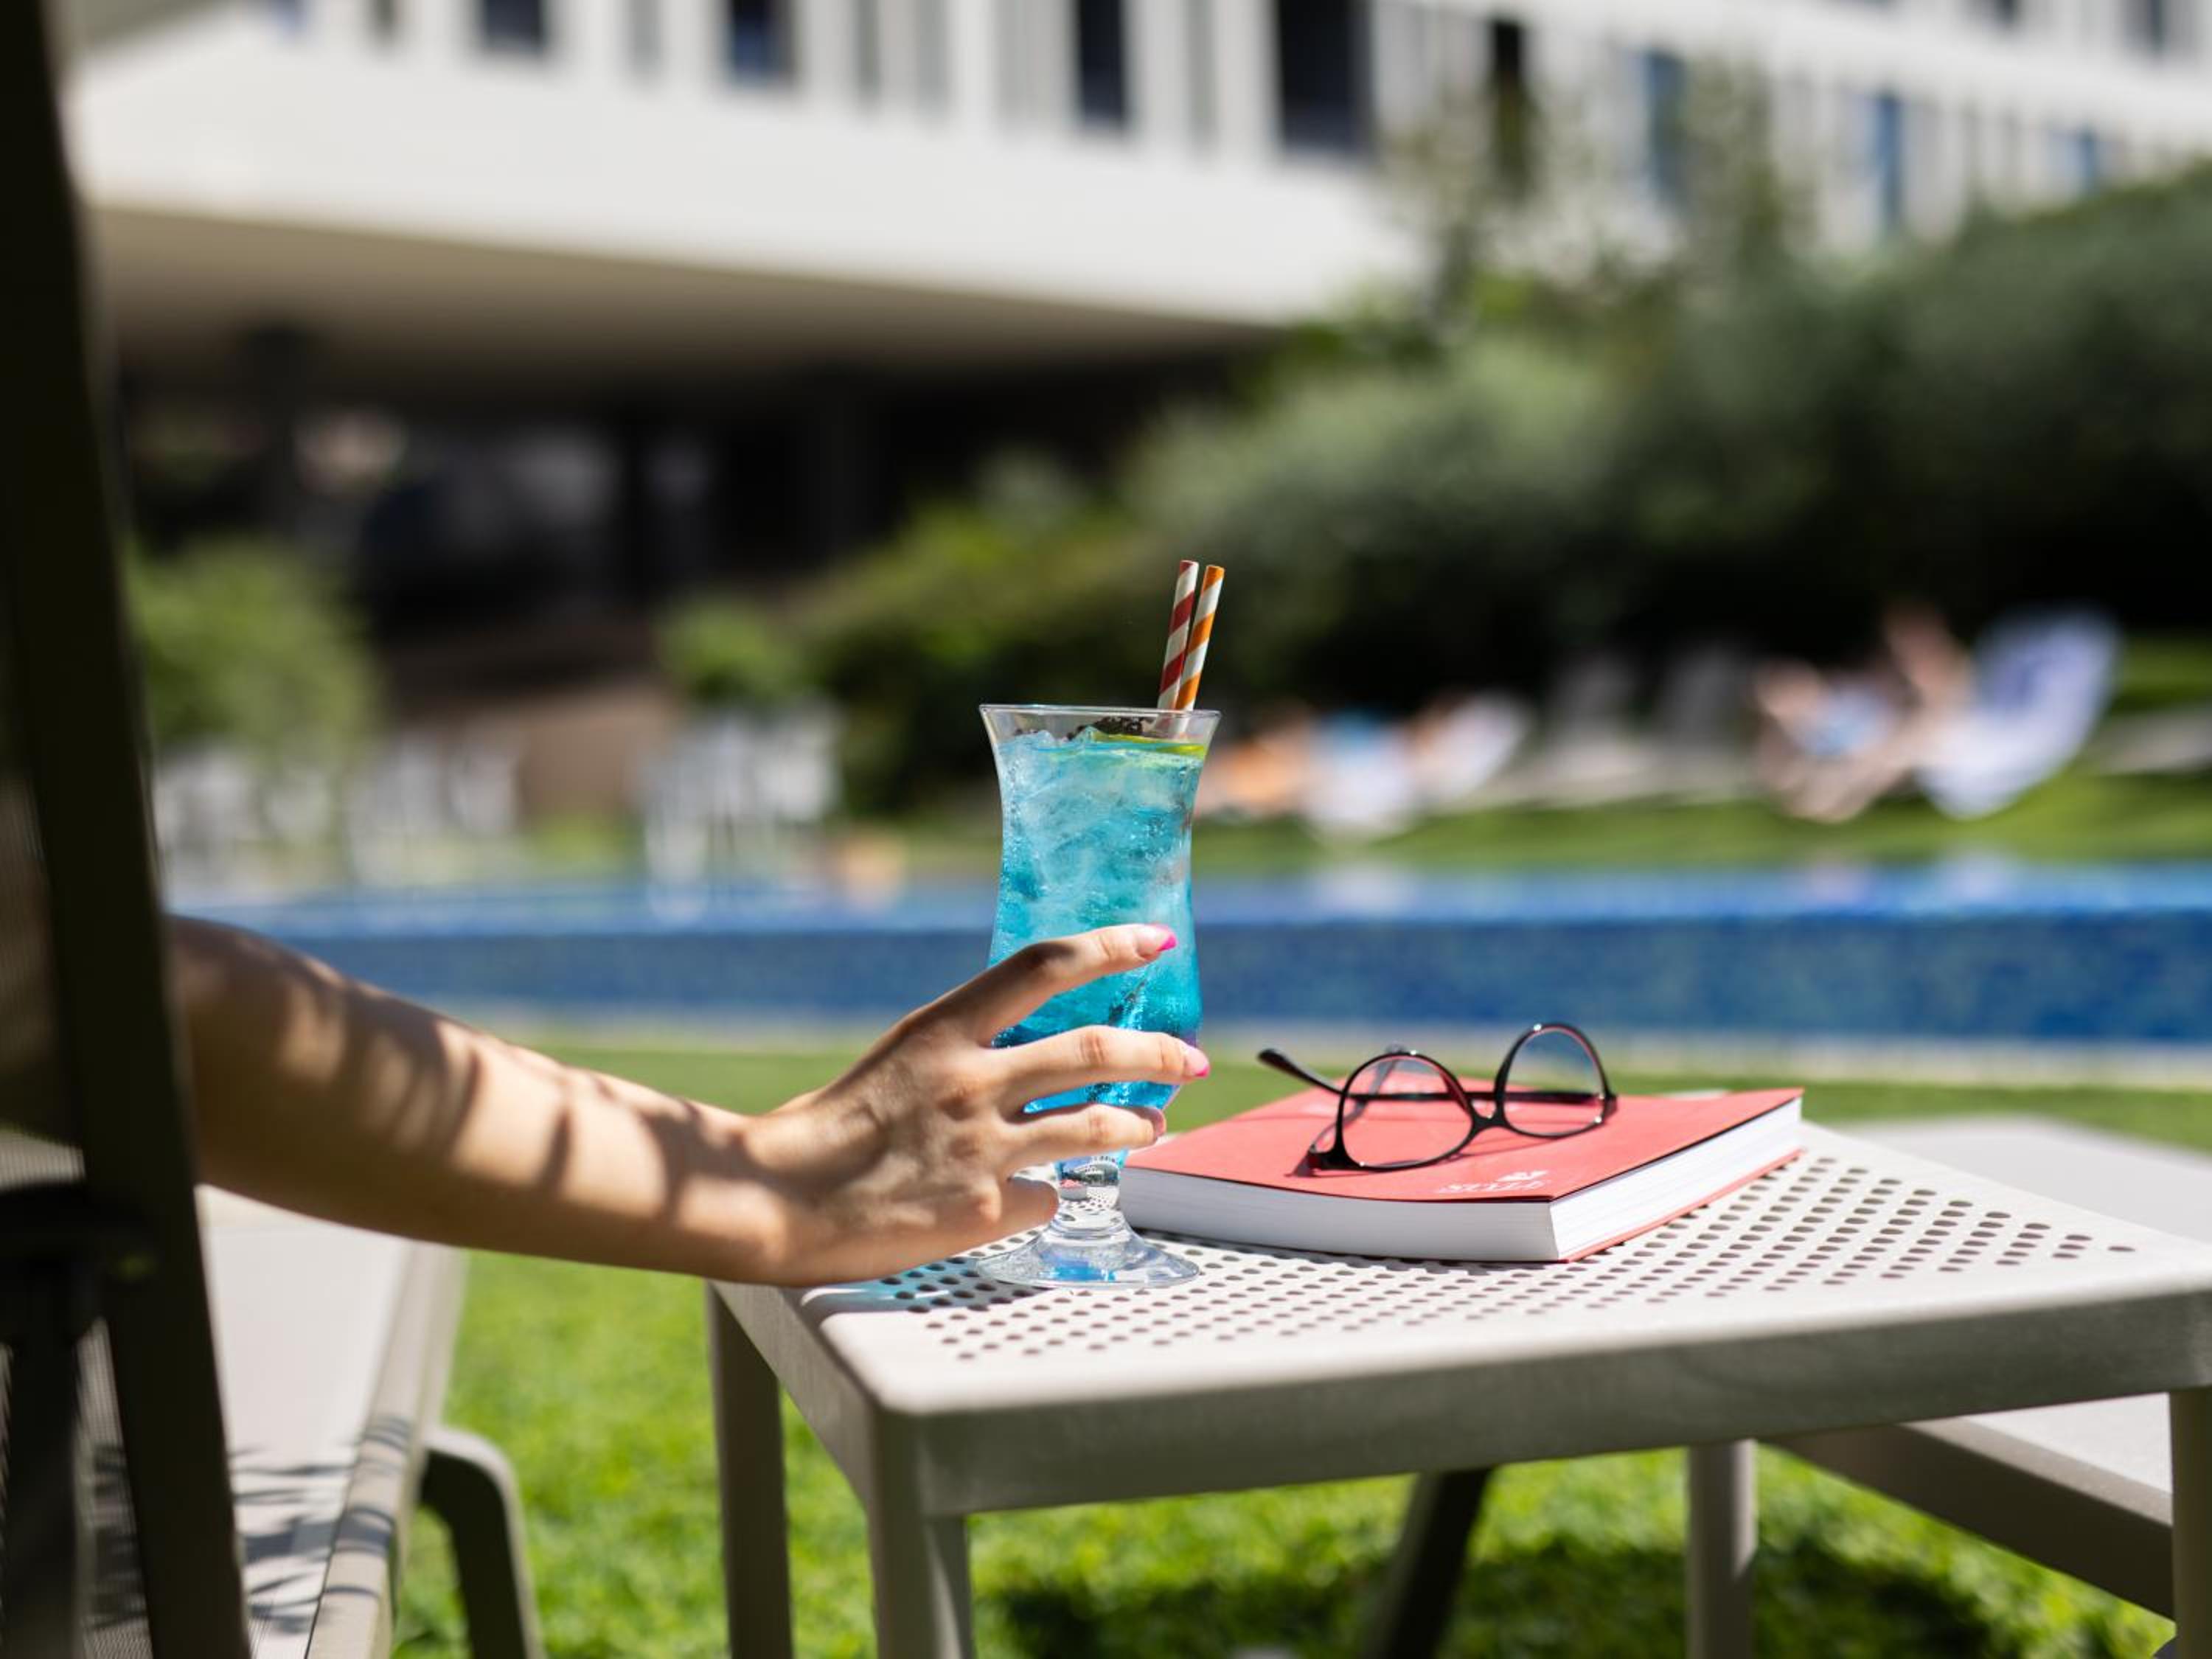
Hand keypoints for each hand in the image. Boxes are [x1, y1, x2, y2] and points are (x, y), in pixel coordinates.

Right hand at [739, 924, 1205, 1284]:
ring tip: (1155, 1125)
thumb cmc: (826, 1128)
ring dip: (1138, 1123)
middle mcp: (971, 1079)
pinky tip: (1040, 1199)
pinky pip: (1046, 1198)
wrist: (775, 1198)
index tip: (1154, 940)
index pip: (1043, 966)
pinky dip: (1051, 1197)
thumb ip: (958, 1050)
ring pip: (1095, 1125)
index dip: (1108, 948)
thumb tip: (1017, 1053)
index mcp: (942, 1028)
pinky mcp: (982, 1209)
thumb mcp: (896, 1059)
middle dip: (1157, 1053)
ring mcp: (981, 1146)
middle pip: (1093, 1050)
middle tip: (1189, 1059)